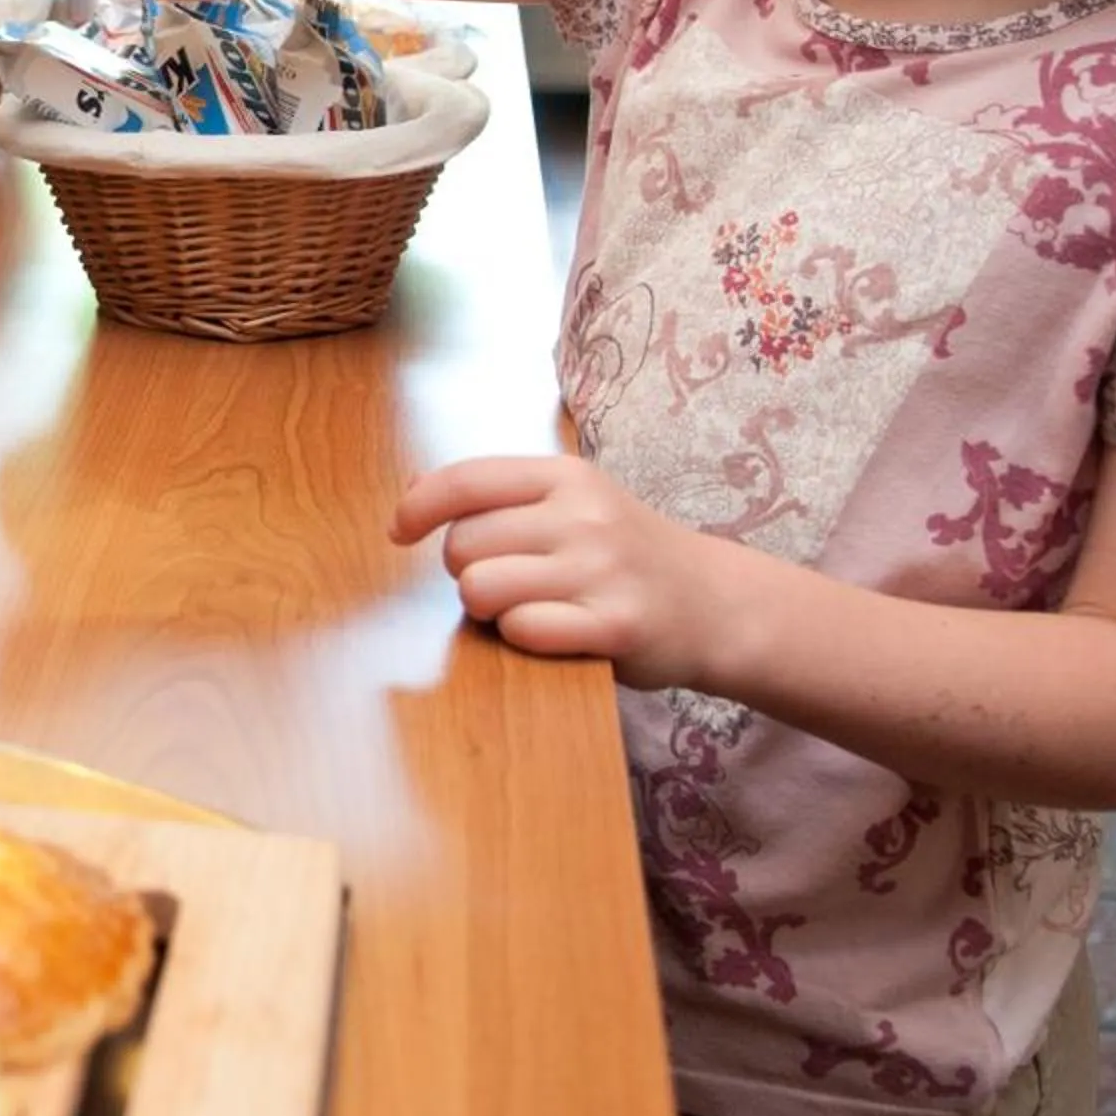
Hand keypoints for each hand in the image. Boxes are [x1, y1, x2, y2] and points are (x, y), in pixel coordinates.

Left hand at [388, 456, 738, 690]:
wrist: (717, 604)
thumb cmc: (627, 553)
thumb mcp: (575, 501)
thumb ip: (501, 494)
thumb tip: (412, 492)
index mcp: (567, 476)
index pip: (465, 480)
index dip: (417, 508)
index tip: (399, 532)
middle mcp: (584, 515)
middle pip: (463, 546)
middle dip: (468, 571)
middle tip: (510, 581)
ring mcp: (602, 570)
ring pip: (481, 590)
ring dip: (490, 609)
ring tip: (529, 607)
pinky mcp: (615, 625)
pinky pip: (523, 631)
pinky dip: (524, 638)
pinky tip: (555, 632)